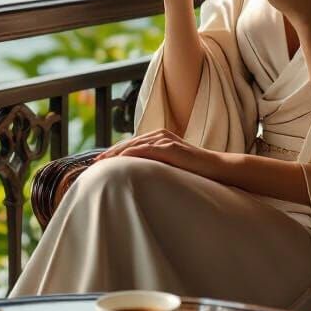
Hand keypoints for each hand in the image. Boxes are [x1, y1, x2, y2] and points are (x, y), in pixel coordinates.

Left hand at [95, 128, 221, 180]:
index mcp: (159, 138)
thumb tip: (137, 175)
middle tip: (94, 163)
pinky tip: (121, 160)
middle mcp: (160, 135)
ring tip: (102, 162)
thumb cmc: (195, 171)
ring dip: (117, 154)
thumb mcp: (171, 166)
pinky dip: (132, 154)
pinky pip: (147, 150)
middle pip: (129, 143)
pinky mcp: (171, 148)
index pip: (131, 144)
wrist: (216, 168)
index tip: (99, 162)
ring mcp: (166, 140)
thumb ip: (156, 165)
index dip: (114, 152)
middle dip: (111, 153)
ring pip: (135, 145)